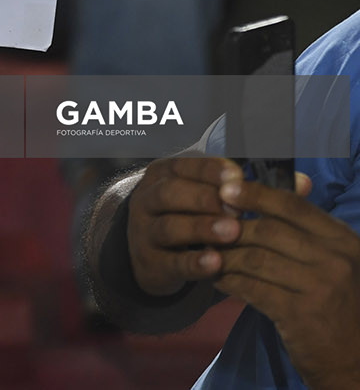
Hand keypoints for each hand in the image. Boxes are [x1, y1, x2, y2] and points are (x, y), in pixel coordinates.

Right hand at [126, 156, 245, 295]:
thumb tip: (243, 184)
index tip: (236, 176)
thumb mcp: (190, 194)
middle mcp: (147, 201)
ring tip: (231, 231)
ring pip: (169, 227)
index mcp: (159, 177)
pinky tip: (216, 262)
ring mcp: (145, 233)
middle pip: (169, 193)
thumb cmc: (181, 217)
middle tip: (235, 208)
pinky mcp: (151, 264)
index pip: (180, 165)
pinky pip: (172, 262)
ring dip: (201, 228)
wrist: (148, 256)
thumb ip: (214, 186)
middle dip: (204, 198)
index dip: (208, 170)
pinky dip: (194, 263)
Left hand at [214, 174, 359, 389]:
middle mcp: (336, 259)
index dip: (256, 194)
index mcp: (343, 240)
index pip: (293, 205)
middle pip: (268, 230)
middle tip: (203, 226)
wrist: (355, 360)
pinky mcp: (300, 314)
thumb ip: (307, 231)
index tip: (224, 188)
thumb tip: (278, 190)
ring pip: (255, 258)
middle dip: (231, 228)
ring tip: (206, 255)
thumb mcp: (334, 262)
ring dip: (224, 256)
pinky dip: (228, 281)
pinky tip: (216, 279)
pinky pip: (251, 288)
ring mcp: (320, 287)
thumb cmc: (338, 305)